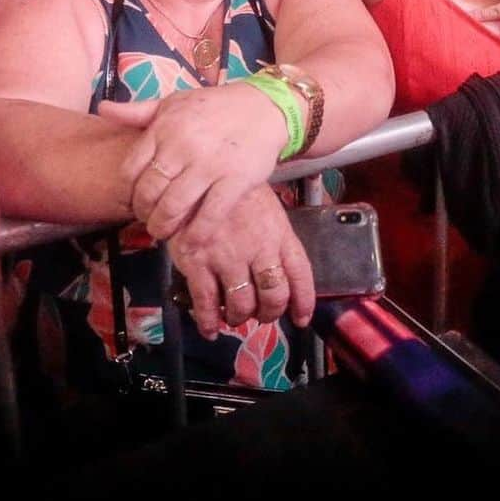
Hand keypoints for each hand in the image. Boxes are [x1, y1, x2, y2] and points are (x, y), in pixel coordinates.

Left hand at [120, 80, 288, 242]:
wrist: (264, 108)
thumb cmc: (215, 106)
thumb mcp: (174, 102)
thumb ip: (137, 111)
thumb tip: (101, 109)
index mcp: (165, 127)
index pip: (131, 169)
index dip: (129, 191)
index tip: (136, 199)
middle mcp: (183, 146)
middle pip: (149, 192)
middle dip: (144, 213)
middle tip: (149, 220)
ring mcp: (210, 165)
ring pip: (173, 208)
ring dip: (163, 227)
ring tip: (164, 232)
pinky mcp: (235, 181)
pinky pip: (208, 216)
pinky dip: (195, 236)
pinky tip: (189, 243)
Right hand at [167, 185, 314, 337]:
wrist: (196, 171)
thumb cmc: (233, 188)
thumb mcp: (265, 204)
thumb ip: (274, 235)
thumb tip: (279, 267)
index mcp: (278, 232)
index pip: (300, 274)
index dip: (303, 302)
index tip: (300, 318)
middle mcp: (258, 249)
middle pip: (274, 296)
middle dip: (269, 313)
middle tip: (261, 315)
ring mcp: (227, 258)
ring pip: (242, 306)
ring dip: (240, 317)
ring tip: (234, 315)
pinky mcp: (197, 264)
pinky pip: (207, 304)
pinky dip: (209, 322)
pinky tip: (210, 328)